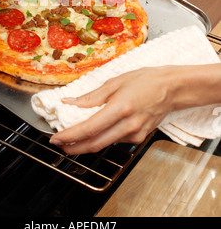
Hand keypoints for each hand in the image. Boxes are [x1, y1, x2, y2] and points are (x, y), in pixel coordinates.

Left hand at [49, 66, 175, 154]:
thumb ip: (92, 96)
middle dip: (73, 147)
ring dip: (86, 144)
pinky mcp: (139, 138)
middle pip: (94, 144)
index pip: (89, 128)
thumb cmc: (146, 80)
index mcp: (121, 108)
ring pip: (104, 144)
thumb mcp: (116, 81)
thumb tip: (71, 102)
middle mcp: (128, 125)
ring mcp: (135, 134)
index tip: (55, 138)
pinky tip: (96, 131)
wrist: (173, 89)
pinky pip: (115, 140)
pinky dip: (101, 138)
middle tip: (59, 144)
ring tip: (72, 137)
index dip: (70, 136)